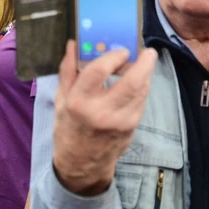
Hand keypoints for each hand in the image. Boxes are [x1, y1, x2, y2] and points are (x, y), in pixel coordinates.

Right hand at [53, 41, 156, 195]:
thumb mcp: (61, 100)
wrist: (81, 163)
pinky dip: (142, 87)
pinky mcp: (132, 127)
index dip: (112, 55)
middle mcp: (102, 112)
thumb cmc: (68, 129)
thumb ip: (68, 71)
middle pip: (132, 81)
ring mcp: (120, 121)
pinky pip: (141, 101)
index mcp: (79, 102)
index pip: (98, 71)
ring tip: (144, 62)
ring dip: (146, 73)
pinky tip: (138, 81)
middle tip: (147, 51)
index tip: (119, 49)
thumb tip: (73, 45)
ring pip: (141, 90)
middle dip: (144, 63)